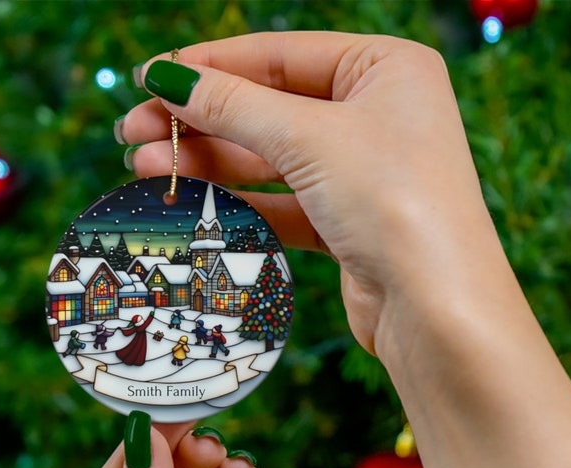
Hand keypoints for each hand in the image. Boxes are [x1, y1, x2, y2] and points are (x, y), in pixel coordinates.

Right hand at [119, 32, 570, 467]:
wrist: (437, 309)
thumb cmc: (394, 202)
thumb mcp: (309, 138)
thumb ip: (234, 106)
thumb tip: (166, 77)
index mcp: (386, 69)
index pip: (281, 54)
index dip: (210, 66)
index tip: (149, 79)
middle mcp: (379, 115)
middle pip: (271, 107)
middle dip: (201, 120)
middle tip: (133, 132)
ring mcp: (365, 173)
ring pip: (273, 158)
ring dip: (211, 161)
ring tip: (145, 165)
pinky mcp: (350, 224)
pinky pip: (285, 201)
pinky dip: (240, 200)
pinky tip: (192, 198)